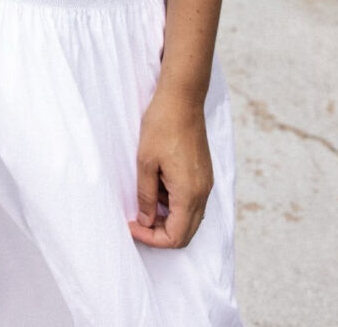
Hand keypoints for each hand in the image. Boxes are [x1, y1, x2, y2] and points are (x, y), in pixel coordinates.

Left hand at [127, 91, 212, 248]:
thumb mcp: (145, 162)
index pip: (175, 237)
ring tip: (145, 198)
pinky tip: (158, 184)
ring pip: (190, 217)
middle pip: (185, 233)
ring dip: (167, 218)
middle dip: (160, 233)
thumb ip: (146, 196)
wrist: (182, 98)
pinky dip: (175, 203)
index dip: (151, 238)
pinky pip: (192, 201)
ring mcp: (206, 183)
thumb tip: (146, 220)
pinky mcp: (204, 173)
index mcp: (189, 193)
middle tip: (137, 220)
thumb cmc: (162, 126)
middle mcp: (203, 192)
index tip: (132, 225)